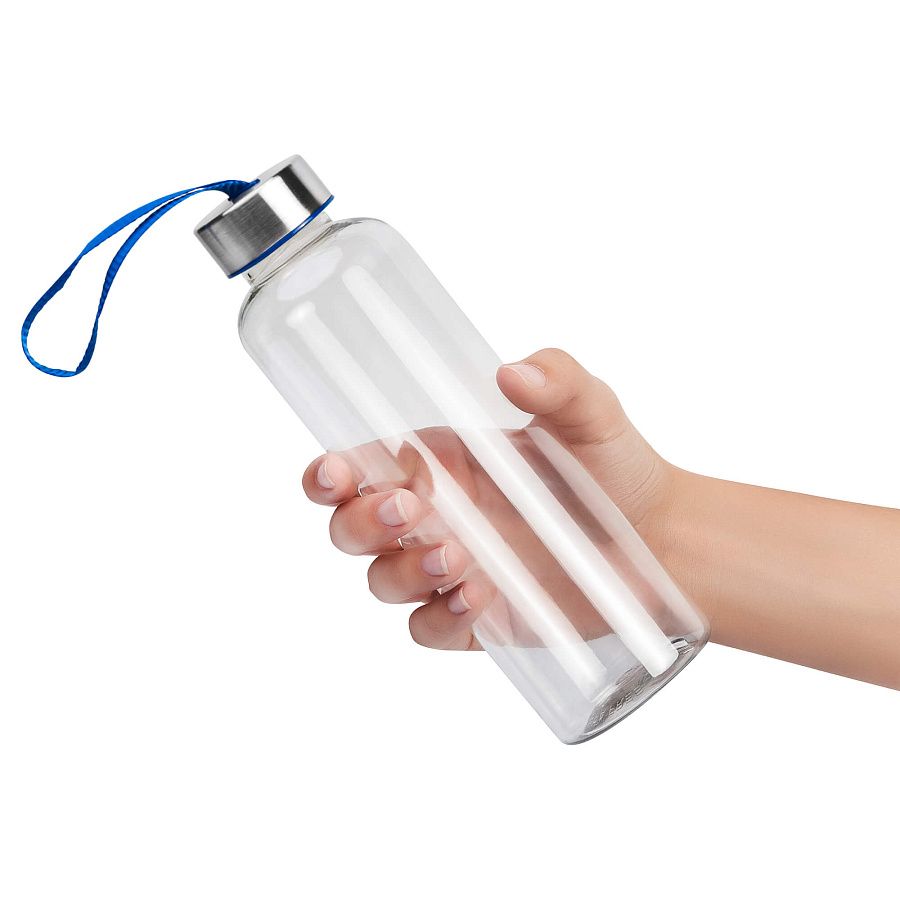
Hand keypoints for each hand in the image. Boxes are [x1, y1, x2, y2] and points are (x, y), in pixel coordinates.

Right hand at [302, 348, 679, 650]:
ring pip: (382, 581)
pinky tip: (479, 596)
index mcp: (440, 463)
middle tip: (409, 511)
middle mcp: (436, 516)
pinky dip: (440, 617)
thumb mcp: (592, 412)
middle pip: (351, 529)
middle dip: (360, 523)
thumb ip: (557, 380)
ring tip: (458, 555)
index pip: (357, 468)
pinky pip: (429, 628)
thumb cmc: (617, 468)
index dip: (329, 475)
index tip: (335, 474)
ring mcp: (451, 571)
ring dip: (402, 571)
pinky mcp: (477, 618)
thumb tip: (512, 370)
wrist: (663, 540)